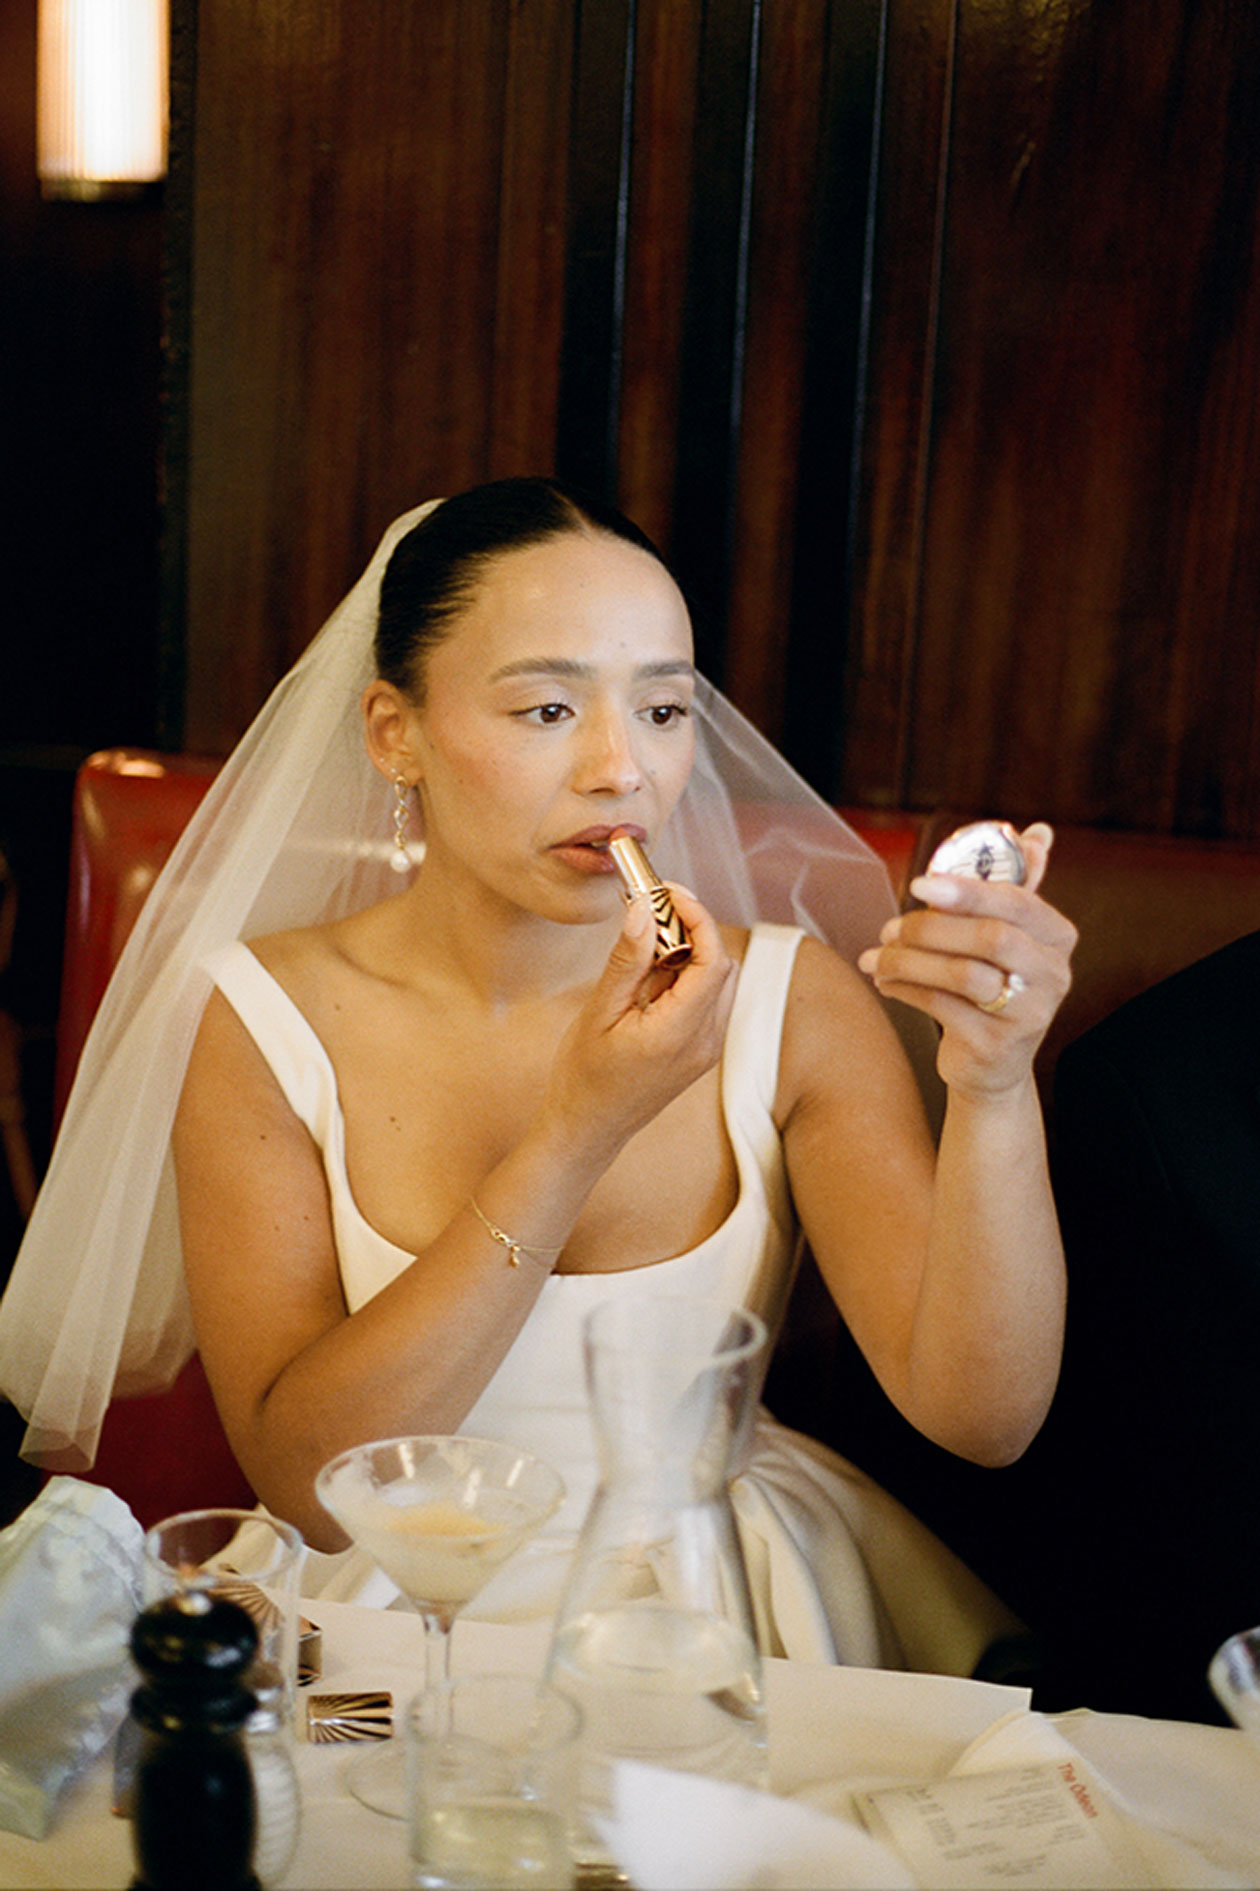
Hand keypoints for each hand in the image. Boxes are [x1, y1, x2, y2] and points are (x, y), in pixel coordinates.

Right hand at [542, 885, 737, 1151]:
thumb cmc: (584, 1076)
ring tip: (645, 944)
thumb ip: (627, 960)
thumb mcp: (598, 1013)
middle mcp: (704, 1042)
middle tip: (651, 910)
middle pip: (722, 965)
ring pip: (718, 981)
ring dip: (690, 952)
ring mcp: (706, 1049)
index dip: (698, 917)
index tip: (668, 892)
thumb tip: (644, 911)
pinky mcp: (700, 1052)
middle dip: (692, 929)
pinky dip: (686, 976)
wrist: (588, 1128)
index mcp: (679, 1033)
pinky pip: (707, 1000)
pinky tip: (649, 976)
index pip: (713, 959)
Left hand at [857, 823, 1076, 1095]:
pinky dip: (905, 988)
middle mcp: (1054, 975)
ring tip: (878, 956)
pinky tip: (886, 981)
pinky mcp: (997, 1044)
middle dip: (930, 927)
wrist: (991, 1065)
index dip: (968, 890)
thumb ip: (1015, 885)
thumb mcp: (1007, 936)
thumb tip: (1039, 831)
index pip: (1018, 902)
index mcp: (1057, 937)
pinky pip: (942, 1006)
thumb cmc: (992, 986)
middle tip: (890, 927)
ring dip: (909, 960)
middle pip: (991, 937)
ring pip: (962, 974)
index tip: (919, 885)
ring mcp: (1029, 1013)